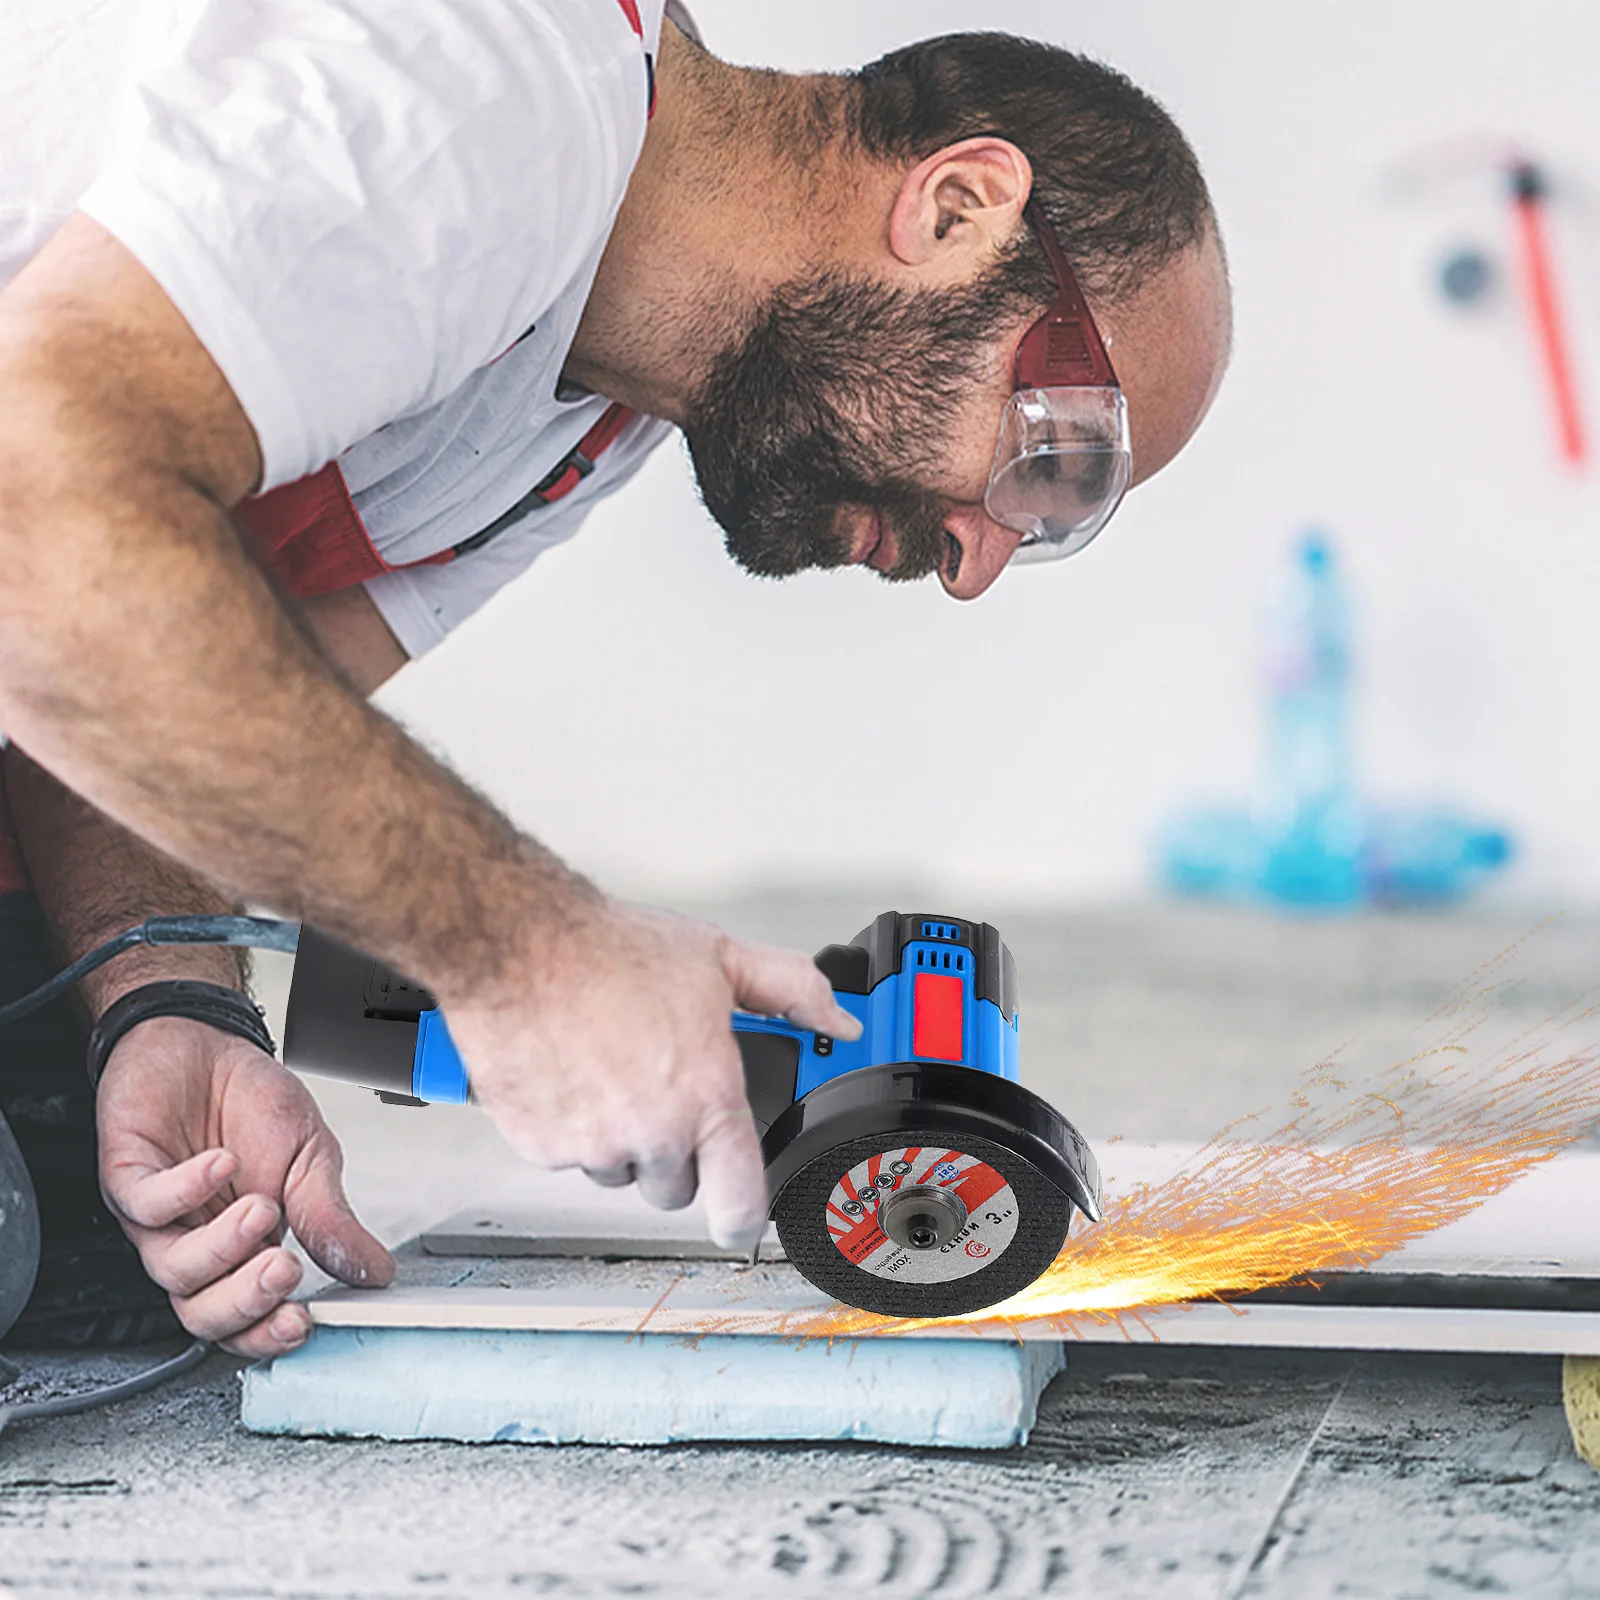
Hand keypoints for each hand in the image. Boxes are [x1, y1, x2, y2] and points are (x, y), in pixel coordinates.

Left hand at [97, 1016, 392, 1357]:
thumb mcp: (313, 1157)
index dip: (269, 1331)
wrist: (206, 1042)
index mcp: (245, 1248)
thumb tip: (373, 1270)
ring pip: (173, 1270)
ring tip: (261, 1206)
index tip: (305, 1319)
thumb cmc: (251, 1101)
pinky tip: (222, 1162)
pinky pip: (147, 1206)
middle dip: (245, 1303)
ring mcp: (158, 1217)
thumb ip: (332, 1217)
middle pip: (202, 1313)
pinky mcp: (126, 1178)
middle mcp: (197, 1242)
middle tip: (285, 1271)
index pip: (248, 1316)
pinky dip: (188, 1188)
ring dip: (222, 1246)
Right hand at [443, 900, 861, 1250]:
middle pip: (675, 1186)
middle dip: (675, 1150)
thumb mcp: (719, 957)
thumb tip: (836, 1018)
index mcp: (705, 1096)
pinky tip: (572, 1073)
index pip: (740, 1200)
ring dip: (621, 1140)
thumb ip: (789, 990)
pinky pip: (565, 1156)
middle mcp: (650, 1131)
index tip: (741, 1217)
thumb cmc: (610, 950)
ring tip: (611, 1071)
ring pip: (619, 1171)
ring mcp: (591, 1145)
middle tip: (662, 1090)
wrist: (518, 946)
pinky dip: (569, 1127)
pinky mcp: (538, 1144)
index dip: (746, 1217)